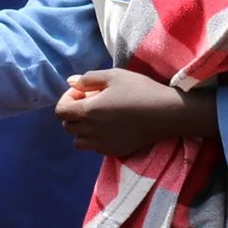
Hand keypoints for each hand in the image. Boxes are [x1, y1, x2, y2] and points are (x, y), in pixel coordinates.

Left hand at [55, 69, 215, 157]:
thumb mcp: (114, 75)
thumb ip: (88, 79)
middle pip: (67, 126)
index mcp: (89, 111)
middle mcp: (92, 131)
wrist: (167, 113)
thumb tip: (70, 82)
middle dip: (73, 113)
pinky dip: (96, 139)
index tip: (82, 92)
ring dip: (82, 129)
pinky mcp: (115, 152)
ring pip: (78, 141)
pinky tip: (111, 127)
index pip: (60, 111)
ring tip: (99, 117)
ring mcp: (103, 145)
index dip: (67, 98)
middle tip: (91, 101)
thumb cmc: (140, 89)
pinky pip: (95, 148)